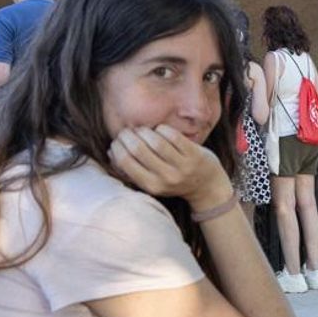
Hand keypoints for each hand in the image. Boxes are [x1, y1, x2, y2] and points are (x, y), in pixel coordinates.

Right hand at [109, 125, 230, 208]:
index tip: (117, 140)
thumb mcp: (152, 182)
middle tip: (128, 131)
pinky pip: (173, 136)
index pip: (126, 162)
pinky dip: (162, 129)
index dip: (117, 147)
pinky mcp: (194, 155)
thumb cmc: (173, 180)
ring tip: (142, 130)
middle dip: (128, 135)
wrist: (207, 187)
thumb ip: (133, 170)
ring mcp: (181, 166)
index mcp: (151, 186)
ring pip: (155, 141)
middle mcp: (166, 178)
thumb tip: (110, 152)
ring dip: (144, 131)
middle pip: (138, 149)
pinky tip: (160, 130)